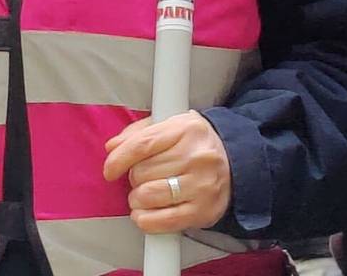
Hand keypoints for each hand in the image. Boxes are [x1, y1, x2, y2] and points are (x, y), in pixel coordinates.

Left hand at [102, 111, 231, 233]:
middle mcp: (196, 156)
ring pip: (148, 195)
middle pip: (142, 172)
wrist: (237, 164)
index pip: (142, 145)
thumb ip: (140, 133)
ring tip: (146, 194)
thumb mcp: (172, 126)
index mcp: (186, 129)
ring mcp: (202, 185)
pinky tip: (144, 213)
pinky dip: (144, 220)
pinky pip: (162, 220)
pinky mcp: (202, 211)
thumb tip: (112, 147)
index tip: (110, 170)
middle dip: (134, 178)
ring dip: (137, 199)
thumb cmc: (195, 145)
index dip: (118, 160)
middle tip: (145, 177)